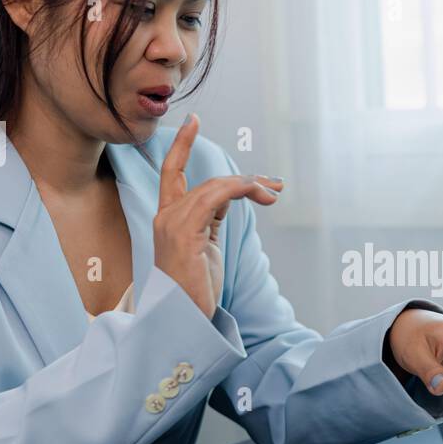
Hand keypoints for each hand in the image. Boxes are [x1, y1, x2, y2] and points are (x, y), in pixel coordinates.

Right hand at [154, 114, 283, 318]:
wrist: (182, 321)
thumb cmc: (194, 290)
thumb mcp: (205, 247)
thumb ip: (211, 219)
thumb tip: (229, 197)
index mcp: (168, 219)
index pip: (171, 173)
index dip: (182, 146)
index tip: (195, 122)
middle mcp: (166, 217)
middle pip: (209, 181)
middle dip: (247, 180)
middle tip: (276, 186)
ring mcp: (172, 223)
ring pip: (216, 186)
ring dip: (250, 185)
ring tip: (274, 193)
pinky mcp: (184, 232)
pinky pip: (216, 196)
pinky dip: (241, 189)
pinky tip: (261, 195)